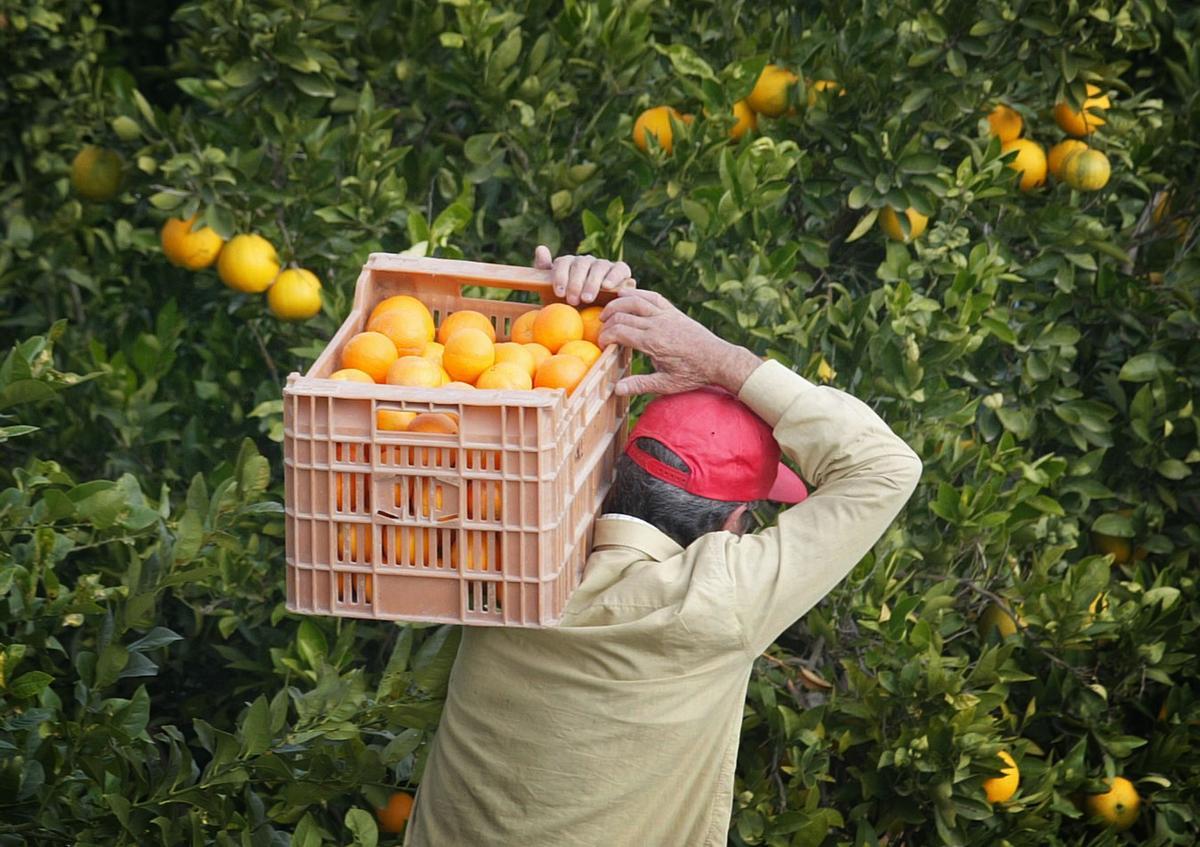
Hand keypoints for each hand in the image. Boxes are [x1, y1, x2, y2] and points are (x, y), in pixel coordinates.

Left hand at [533, 245, 633, 305]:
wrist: (593, 320)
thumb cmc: (568, 307)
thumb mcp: (551, 293)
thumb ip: (543, 271)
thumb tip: (541, 248)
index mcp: (570, 264)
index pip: (564, 262)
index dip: (561, 276)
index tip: (559, 293)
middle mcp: (587, 262)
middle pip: (581, 264)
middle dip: (575, 283)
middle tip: (572, 300)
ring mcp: (604, 265)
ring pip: (599, 266)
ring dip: (592, 282)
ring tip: (587, 298)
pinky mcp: (620, 271)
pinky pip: (619, 269)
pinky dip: (614, 275)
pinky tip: (607, 286)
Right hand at [597, 288, 761, 395]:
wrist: (718, 359)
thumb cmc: (693, 374)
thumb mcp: (666, 384)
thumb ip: (639, 385)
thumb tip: (616, 389)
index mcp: (652, 342)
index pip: (619, 332)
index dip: (605, 336)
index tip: (601, 344)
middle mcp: (657, 324)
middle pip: (622, 315)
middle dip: (607, 322)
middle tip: (600, 331)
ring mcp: (666, 315)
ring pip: (635, 301)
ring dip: (617, 304)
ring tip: (606, 312)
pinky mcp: (673, 312)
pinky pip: (653, 297)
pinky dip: (638, 293)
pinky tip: (626, 295)